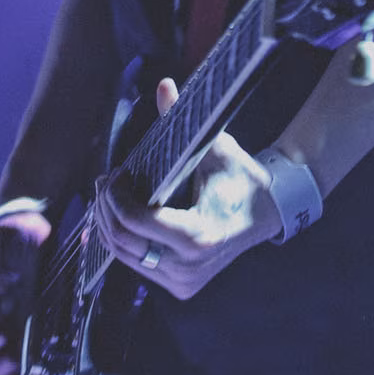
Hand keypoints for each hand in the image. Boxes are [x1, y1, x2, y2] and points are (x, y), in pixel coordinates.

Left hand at [93, 80, 279, 301]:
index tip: (117, 173)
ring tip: (109, 196)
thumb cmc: (240, 177)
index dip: (116, 196)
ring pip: (124, 257)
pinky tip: (122, 216)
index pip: (137, 221)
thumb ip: (183, 120)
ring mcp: (183, 281)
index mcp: (199, 235)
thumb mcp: (216, 147)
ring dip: (109, 225)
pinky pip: (137, 265)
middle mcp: (188, 266)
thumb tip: (164, 87)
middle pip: (123, 241)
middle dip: (106, 208)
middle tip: (106, 182)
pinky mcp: (180, 287)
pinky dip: (124, 241)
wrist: (268, 213)